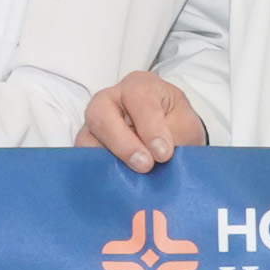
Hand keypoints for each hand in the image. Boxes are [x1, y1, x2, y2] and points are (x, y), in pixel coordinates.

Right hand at [80, 71, 208, 172]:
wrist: (173, 140)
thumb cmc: (178, 127)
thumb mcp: (186, 126)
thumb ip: (174, 137)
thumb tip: (158, 157)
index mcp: (140, 86)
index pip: (138, 97)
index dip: (150, 126)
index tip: (163, 153)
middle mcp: (111, 99)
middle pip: (101, 113)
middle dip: (123, 142)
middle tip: (144, 166)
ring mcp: (95, 123)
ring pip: (86, 138)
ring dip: (107, 160)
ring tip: (130, 178)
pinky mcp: (88, 146)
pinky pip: (83, 159)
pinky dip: (99, 172)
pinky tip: (118, 182)